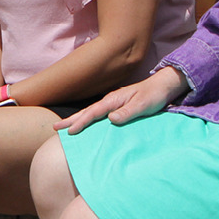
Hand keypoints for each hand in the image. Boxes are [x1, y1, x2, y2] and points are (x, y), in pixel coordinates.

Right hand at [54, 68, 188, 134]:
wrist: (163, 86)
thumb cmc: (154, 96)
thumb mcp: (143, 105)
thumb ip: (127, 112)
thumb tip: (111, 119)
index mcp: (113, 100)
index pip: (93, 112)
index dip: (81, 123)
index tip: (69, 132)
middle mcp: (109, 100)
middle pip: (86, 111)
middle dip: (71, 120)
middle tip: (55, 128)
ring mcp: (112, 103)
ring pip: (90, 112)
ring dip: (77, 119)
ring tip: (63, 127)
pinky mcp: (116, 107)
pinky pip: (98, 115)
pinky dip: (88, 120)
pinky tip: (84, 125)